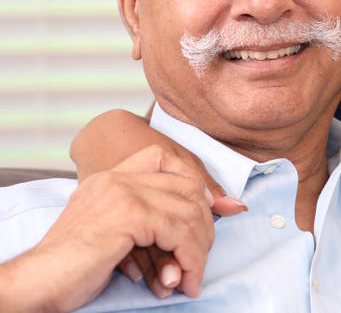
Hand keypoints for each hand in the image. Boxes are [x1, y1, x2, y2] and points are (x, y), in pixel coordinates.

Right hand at [7, 145, 216, 310]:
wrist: (39, 280)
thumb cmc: (72, 266)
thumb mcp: (112, 232)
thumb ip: (146, 219)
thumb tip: (199, 220)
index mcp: (109, 179)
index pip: (161, 156)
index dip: (191, 179)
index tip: (204, 208)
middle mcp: (117, 179)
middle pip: (186, 187)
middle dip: (202, 225)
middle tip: (199, 256)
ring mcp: (124, 193)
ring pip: (188, 213)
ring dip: (197, 250)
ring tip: (191, 277)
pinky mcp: (130, 215)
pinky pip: (180, 234)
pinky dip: (190, 260)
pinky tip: (185, 281)